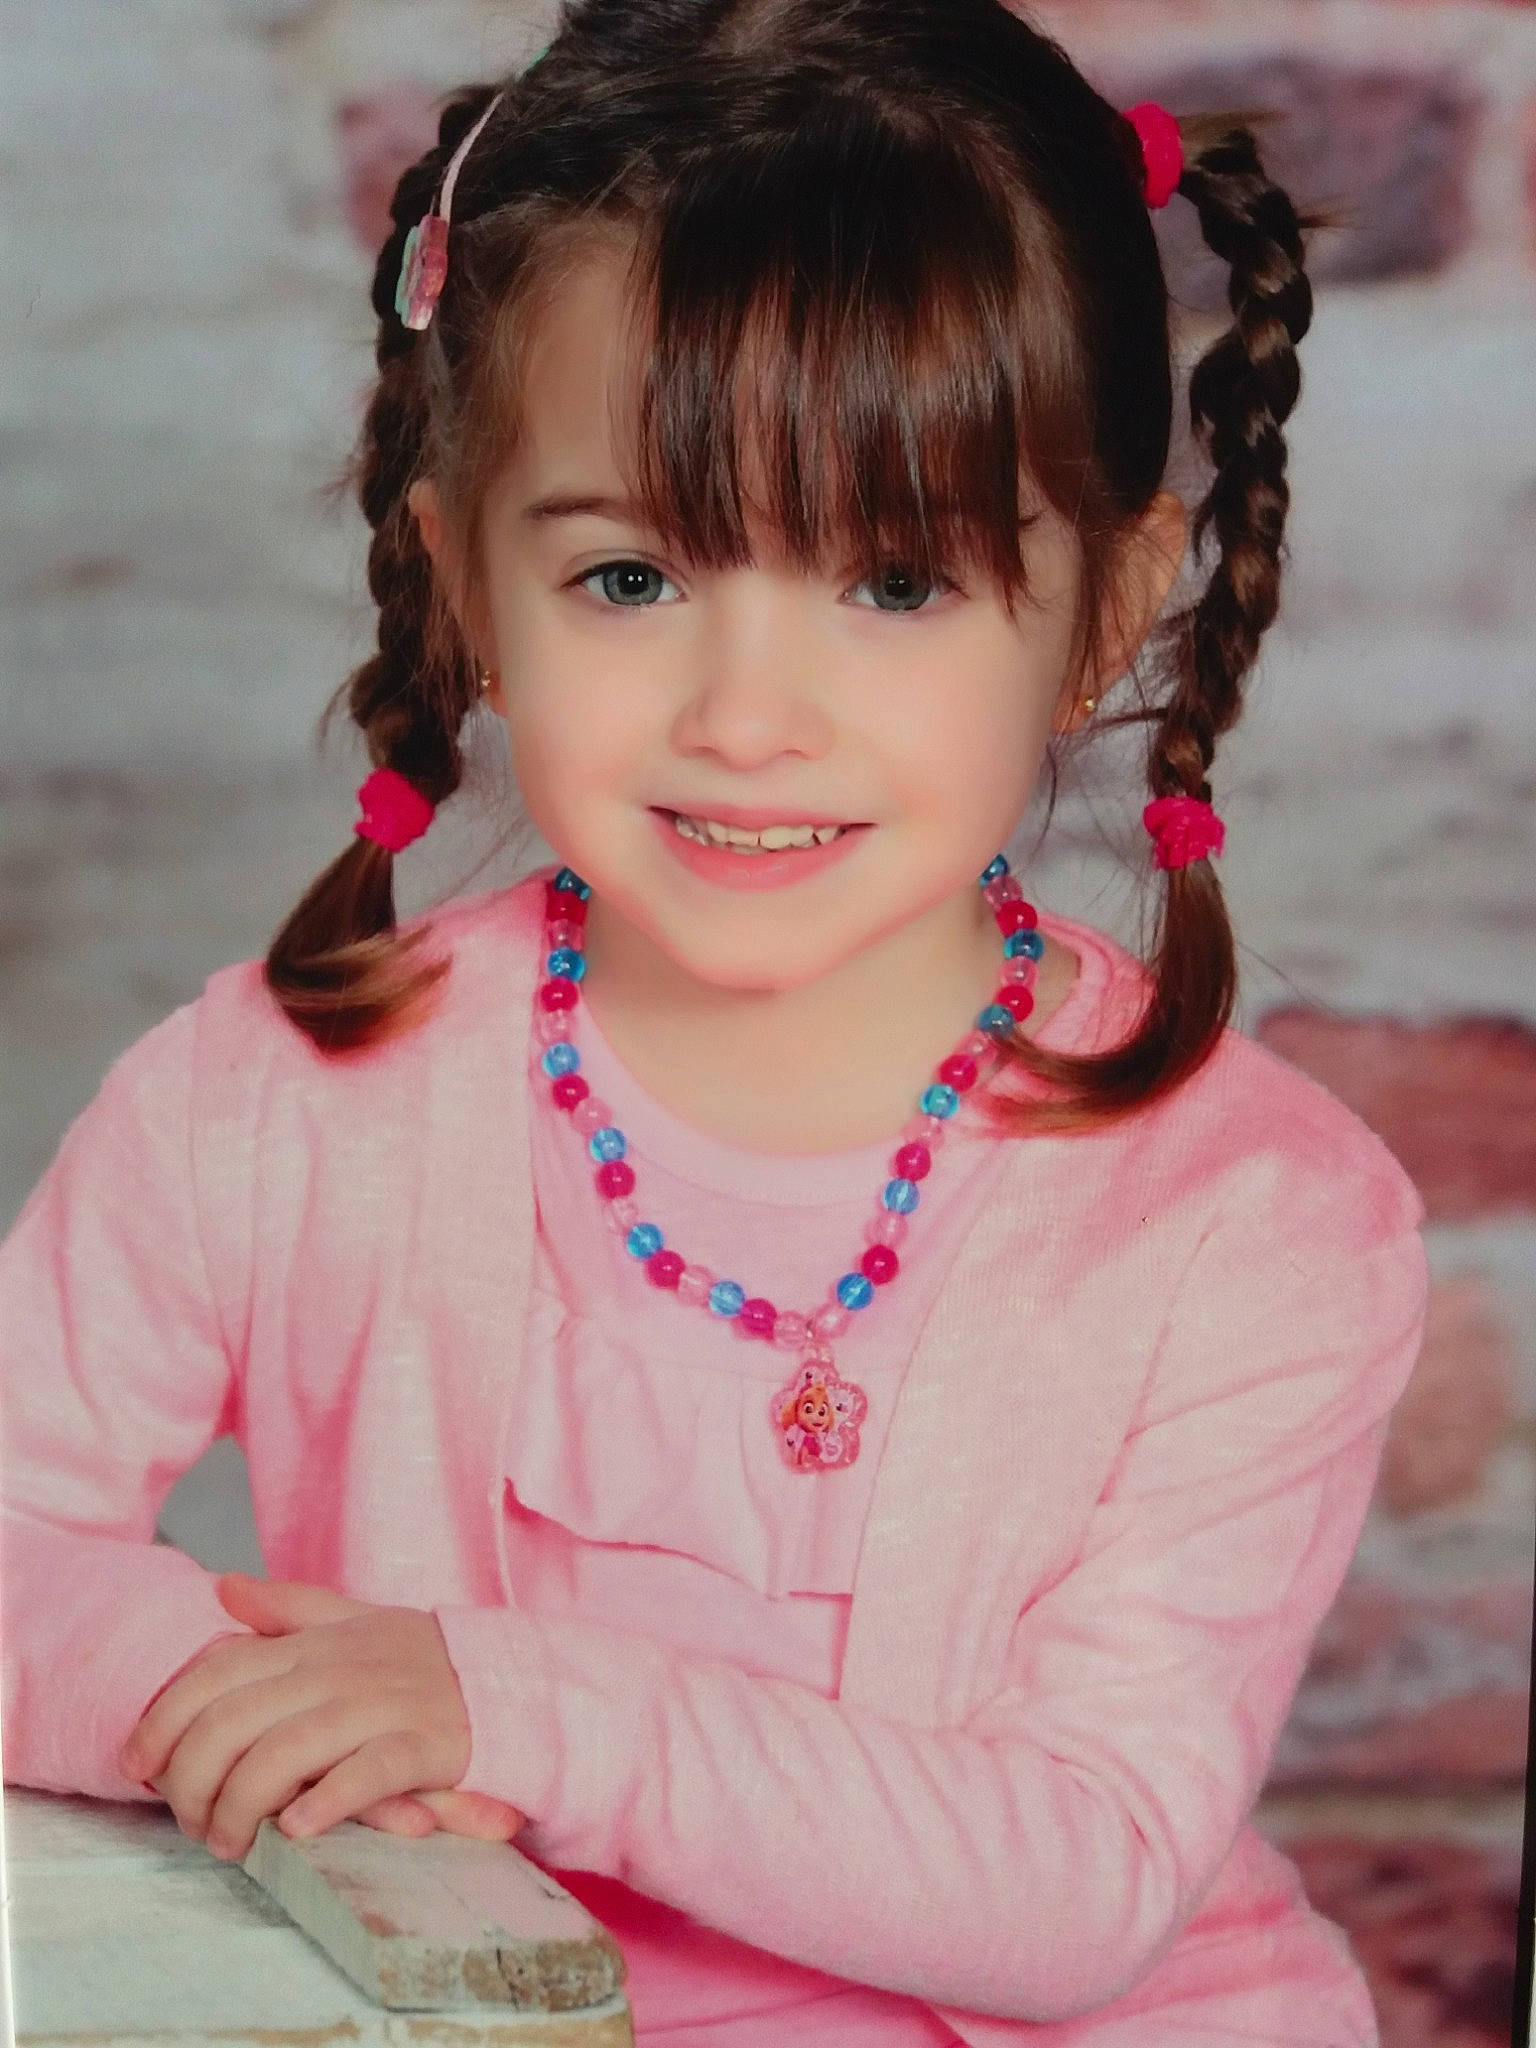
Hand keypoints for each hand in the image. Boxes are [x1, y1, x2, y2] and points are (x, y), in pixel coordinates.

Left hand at [116, 1574, 523, 1860]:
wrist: (513, 1679)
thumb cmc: (423, 1660)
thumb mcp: (355, 1621)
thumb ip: (288, 1608)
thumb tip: (222, 1588)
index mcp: (314, 1642)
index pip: (216, 1672)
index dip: (164, 1718)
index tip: (137, 1766)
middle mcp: (339, 1668)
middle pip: (236, 1721)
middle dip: (193, 1780)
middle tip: (190, 1824)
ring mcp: (382, 1705)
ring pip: (286, 1753)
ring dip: (242, 1806)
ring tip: (229, 1842)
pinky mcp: (425, 1745)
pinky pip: (366, 1774)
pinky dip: (325, 1804)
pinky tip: (297, 1831)